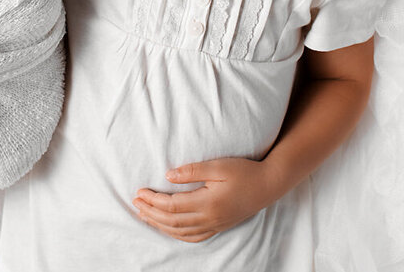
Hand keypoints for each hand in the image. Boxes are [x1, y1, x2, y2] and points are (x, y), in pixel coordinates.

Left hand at [133, 157, 278, 242]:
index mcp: (208, 203)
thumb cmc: (244, 171)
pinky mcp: (218, 227)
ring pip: (179, 232)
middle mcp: (209, 218)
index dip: (152, 200)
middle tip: (135, 203)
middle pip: (171, 221)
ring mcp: (214, 225)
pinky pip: (192, 237)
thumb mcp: (219, 165)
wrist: (268, 185)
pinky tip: (167, 227)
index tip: (139, 191)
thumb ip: (193, 171)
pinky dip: (175, 234)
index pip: (172, 206)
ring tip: (144, 215)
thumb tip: (168, 176)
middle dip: (150, 213)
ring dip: (159, 224)